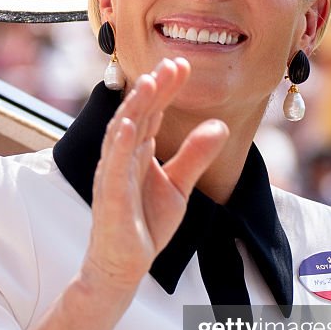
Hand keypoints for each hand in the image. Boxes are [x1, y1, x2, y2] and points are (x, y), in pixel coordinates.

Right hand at [84, 58, 227, 286]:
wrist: (124, 265)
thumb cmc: (144, 224)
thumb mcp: (178, 186)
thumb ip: (195, 156)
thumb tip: (221, 126)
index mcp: (137, 152)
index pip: (151, 112)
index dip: (165, 88)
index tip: (182, 65)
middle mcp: (122, 157)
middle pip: (137, 114)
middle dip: (153, 88)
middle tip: (173, 64)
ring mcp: (113, 174)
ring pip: (121, 133)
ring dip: (134, 106)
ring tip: (149, 81)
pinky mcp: (110, 196)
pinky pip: (113, 166)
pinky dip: (119, 144)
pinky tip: (129, 125)